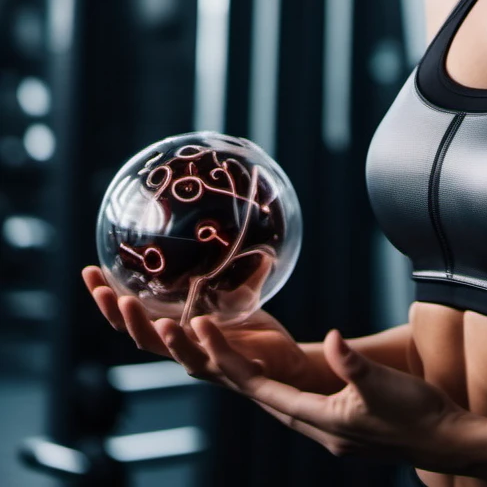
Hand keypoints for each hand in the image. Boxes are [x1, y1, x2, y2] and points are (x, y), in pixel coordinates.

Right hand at [80, 265, 335, 392]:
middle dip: (125, 318)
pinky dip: (212, 340)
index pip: (134, 318)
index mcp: (177, 334)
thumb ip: (219, 273)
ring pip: (181, 355)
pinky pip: (223, 356)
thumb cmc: (251, 332)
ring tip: (157, 319)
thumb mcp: (231, 296)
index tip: (90, 272)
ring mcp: (211, 364)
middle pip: (145, 340)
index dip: (108, 300)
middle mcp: (186, 352)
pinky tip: (202, 322)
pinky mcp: (240, 370)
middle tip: (110, 295)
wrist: (284, 365)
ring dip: (166, 337)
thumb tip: (217, 228)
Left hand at [192, 317, 469, 469]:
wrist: (445, 441)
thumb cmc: (417, 413)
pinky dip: (284, 393)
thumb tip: (332, 339)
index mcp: (323, 419)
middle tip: (205, 345)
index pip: (265, 391)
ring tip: (233, 364)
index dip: (233, 364)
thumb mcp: (384, 383)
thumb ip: (353, 363)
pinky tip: (288, 385)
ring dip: (256, 385)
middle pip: (265, 401)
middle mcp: (320, 430)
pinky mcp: (345, 430)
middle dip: (233, 374)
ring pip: (281, 407)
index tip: (207, 338)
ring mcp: (332, 433)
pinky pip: (301, 409)